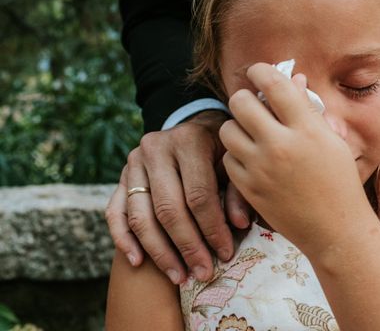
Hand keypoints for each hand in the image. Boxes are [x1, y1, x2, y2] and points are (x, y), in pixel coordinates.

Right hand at [105, 110, 252, 283]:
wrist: (194, 129)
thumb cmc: (219, 150)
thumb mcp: (234, 163)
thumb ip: (238, 192)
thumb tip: (239, 224)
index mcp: (189, 141)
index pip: (198, 194)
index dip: (212, 229)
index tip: (225, 253)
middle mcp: (156, 148)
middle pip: (168, 208)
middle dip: (187, 246)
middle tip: (202, 273)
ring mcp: (133, 162)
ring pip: (140, 215)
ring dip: (159, 251)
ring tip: (178, 276)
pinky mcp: (121, 176)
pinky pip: (115, 212)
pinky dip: (124, 239)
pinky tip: (137, 262)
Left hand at [219, 63, 371, 254]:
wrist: (336, 229)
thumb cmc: (340, 181)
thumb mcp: (331, 140)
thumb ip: (308, 109)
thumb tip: (293, 80)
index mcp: (306, 128)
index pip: (273, 84)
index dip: (260, 70)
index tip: (258, 72)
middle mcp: (281, 144)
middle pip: (241, 102)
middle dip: (245, 98)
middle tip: (253, 104)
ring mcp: (261, 168)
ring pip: (227, 129)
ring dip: (237, 126)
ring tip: (251, 133)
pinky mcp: (249, 188)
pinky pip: (228, 158)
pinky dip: (237, 154)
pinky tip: (252, 158)